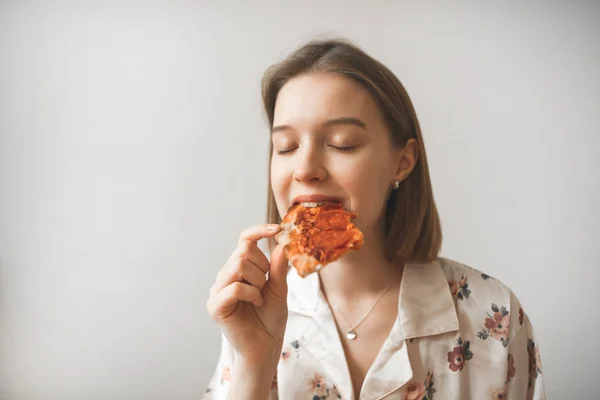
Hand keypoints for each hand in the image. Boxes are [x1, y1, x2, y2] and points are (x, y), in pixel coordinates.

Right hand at [207, 223, 288, 363]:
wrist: (265, 346)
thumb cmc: (270, 319)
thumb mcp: (279, 289)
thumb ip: (278, 267)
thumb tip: (281, 243)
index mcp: (239, 269)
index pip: (244, 240)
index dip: (258, 230)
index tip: (277, 228)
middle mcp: (225, 276)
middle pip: (243, 252)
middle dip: (262, 267)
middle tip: (266, 285)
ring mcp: (217, 290)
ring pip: (238, 266)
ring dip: (257, 281)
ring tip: (260, 297)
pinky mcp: (215, 306)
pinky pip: (234, 287)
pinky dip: (251, 294)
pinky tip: (256, 304)